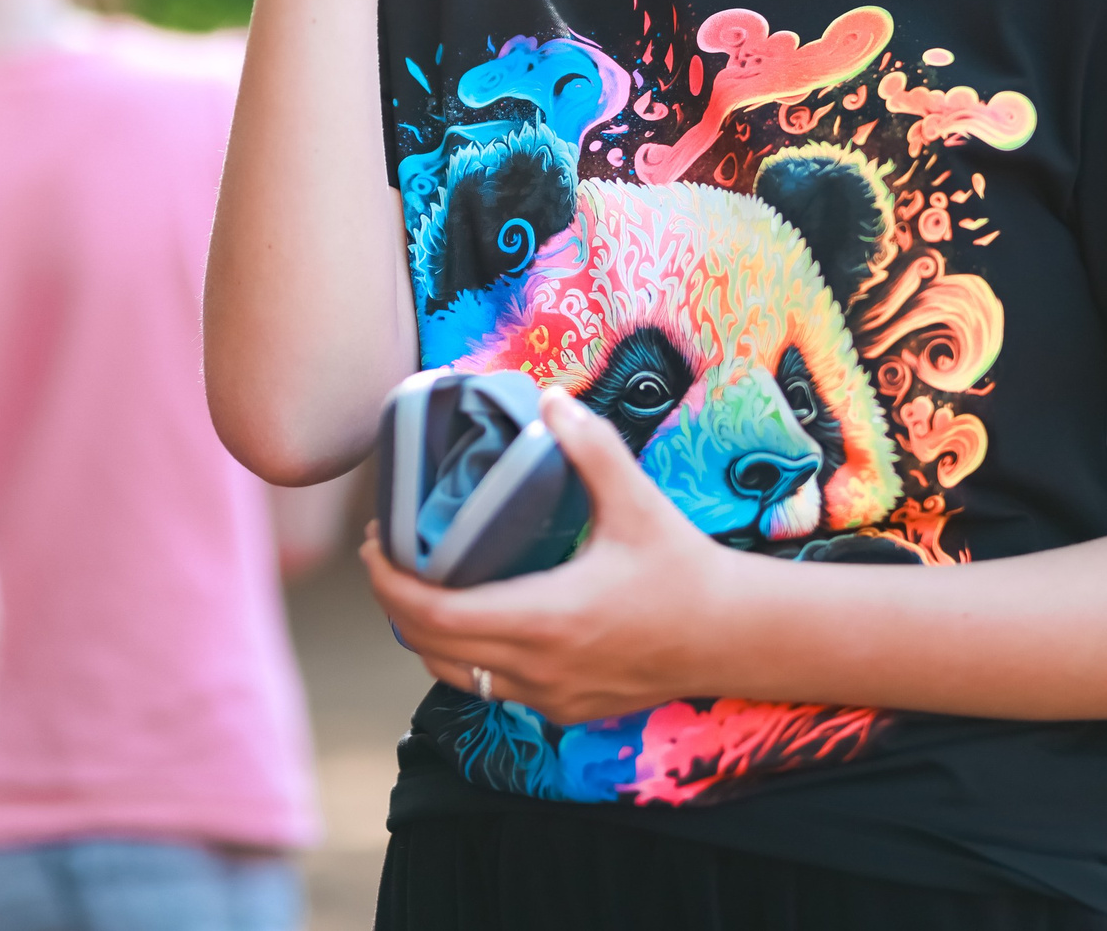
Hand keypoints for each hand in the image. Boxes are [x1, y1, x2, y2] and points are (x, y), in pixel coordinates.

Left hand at [363, 387, 732, 725]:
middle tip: (389, 554)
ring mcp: (546, 697)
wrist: (731, 637)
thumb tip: (548, 397)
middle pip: (427, 647)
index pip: (429, 614)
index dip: (386, 582)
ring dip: (425, 635)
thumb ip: (589, 448)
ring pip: (454, 675)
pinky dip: (465, 657)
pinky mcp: (562, 709)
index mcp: (541, 619)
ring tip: (422, 585)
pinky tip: (475, 618)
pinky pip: (491, 688)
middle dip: (394, 602)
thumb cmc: (682, 570)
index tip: (374, 544)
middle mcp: (534, 668)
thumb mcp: (636, 503)